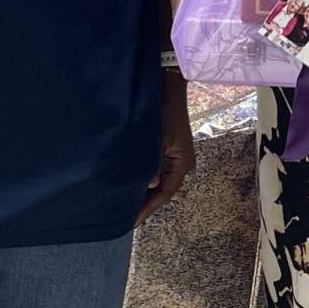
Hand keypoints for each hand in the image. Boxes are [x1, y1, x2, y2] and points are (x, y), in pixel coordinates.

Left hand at [138, 70, 196, 224]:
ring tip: (125, 207)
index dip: (149, 208)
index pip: (165, 193)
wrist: (167, 85)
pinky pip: (154, 171)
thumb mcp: (156, 138)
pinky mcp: (165, 149)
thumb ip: (151, 162)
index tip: (134, 222)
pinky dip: (142, 179)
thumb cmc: (163, 110)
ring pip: (157, 181)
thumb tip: (147, 186)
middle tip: (125, 219)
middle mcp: (180, 163)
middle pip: (162, 190)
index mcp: (182, 163)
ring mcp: (173, 156)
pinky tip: (129, 185)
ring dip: (143, 193)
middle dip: (146, 204)